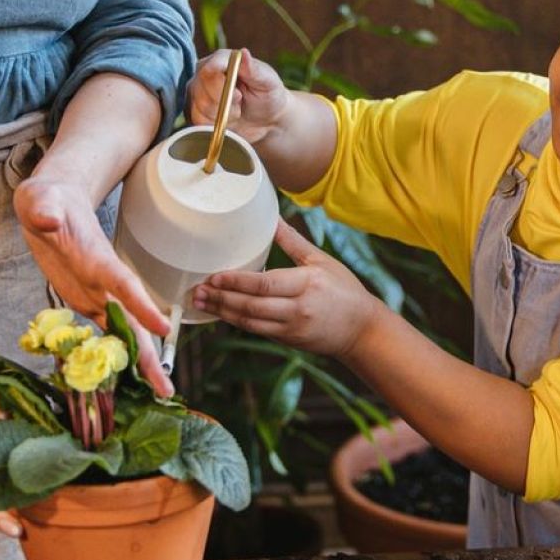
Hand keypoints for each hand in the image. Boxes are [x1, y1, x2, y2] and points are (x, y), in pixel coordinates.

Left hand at [13, 175, 172, 396]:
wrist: (54, 204)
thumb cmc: (47, 200)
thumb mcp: (39, 200)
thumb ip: (44, 209)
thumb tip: (48, 219)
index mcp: (98, 258)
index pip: (124, 284)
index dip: (142, 305)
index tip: (163, 329)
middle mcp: (105, 281)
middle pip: (134, 321)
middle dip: (151, 354)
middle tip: (167, 387)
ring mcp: (98, 294)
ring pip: (125, 333)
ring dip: (140, 363)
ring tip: (158, 392)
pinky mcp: (86, 302)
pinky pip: (103, 333)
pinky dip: (114, 356)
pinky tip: (124, 381)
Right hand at [187, 48, 289, 144]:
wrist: (266, 121)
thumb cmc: (268, 95)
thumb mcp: (268, 81)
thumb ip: (254, 69)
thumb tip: (243, 53)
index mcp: (221, 59)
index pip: (209, 69)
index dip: (221, 85)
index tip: (238, 96)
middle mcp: (204, 72)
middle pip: (202, 89)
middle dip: (225, 103)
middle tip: (241, 101)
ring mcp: (197, 92)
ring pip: (200, 107)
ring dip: (223, 115)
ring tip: (238, 110)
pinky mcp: (195, 111)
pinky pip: (199, 122)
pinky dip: (216, 125)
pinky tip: (229, 120)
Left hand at [191, 218, 381, 357]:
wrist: (362, 330)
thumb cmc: (345, 290)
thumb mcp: (322, 261)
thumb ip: (293, 242)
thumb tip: (273, 218)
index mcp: (307, 283)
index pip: (265, 284)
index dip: (236, 282)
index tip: (214, 276)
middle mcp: (298, 308)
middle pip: (251, 305)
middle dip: (221, 299)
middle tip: (197, 290)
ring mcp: (292, 327)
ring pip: (250, 321)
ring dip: (222, 312)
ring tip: (201, 302)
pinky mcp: (288, 340)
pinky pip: (256, 330)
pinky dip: (236, 321)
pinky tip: (221, 312)